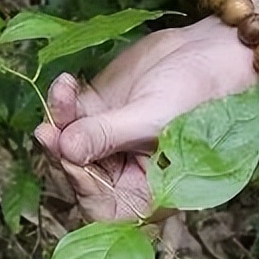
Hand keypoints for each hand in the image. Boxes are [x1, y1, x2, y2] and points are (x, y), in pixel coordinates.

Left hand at [35, 0, 258, 221]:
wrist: (210, 49)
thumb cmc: (198, 91)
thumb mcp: (154, 116)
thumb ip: (109, 134)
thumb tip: (66, 150)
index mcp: (150, 190)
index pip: (104, 209)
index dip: (83, 189)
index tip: (72, 159)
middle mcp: (124, 172)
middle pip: (77, 176)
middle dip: (60, 153)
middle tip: (48, 130)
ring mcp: (107, 140)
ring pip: (66, 144)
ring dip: (58, 121)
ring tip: (64, 91)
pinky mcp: (97, 111)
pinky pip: (68, 115)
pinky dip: (61, 101)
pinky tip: (67, 82)